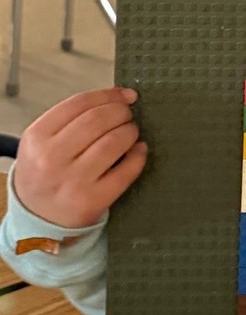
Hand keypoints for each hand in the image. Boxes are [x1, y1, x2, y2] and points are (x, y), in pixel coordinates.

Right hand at [13, 87, 147, 227]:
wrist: (38, 219)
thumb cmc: (47, 171)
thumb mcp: (43, 142)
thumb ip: (73, 118)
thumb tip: (122, 97)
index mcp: (36, 137)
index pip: (79, 103)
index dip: (109, 95)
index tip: (126, 95)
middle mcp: (51, 159)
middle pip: (98, 119)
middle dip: (121, 112)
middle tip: (128, 116)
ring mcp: (72, 181)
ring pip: (114, 142)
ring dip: (131, 131)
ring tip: (131, 132)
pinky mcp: (92, 200)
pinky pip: (126, 171)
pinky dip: (139, 156)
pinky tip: (139, 150)